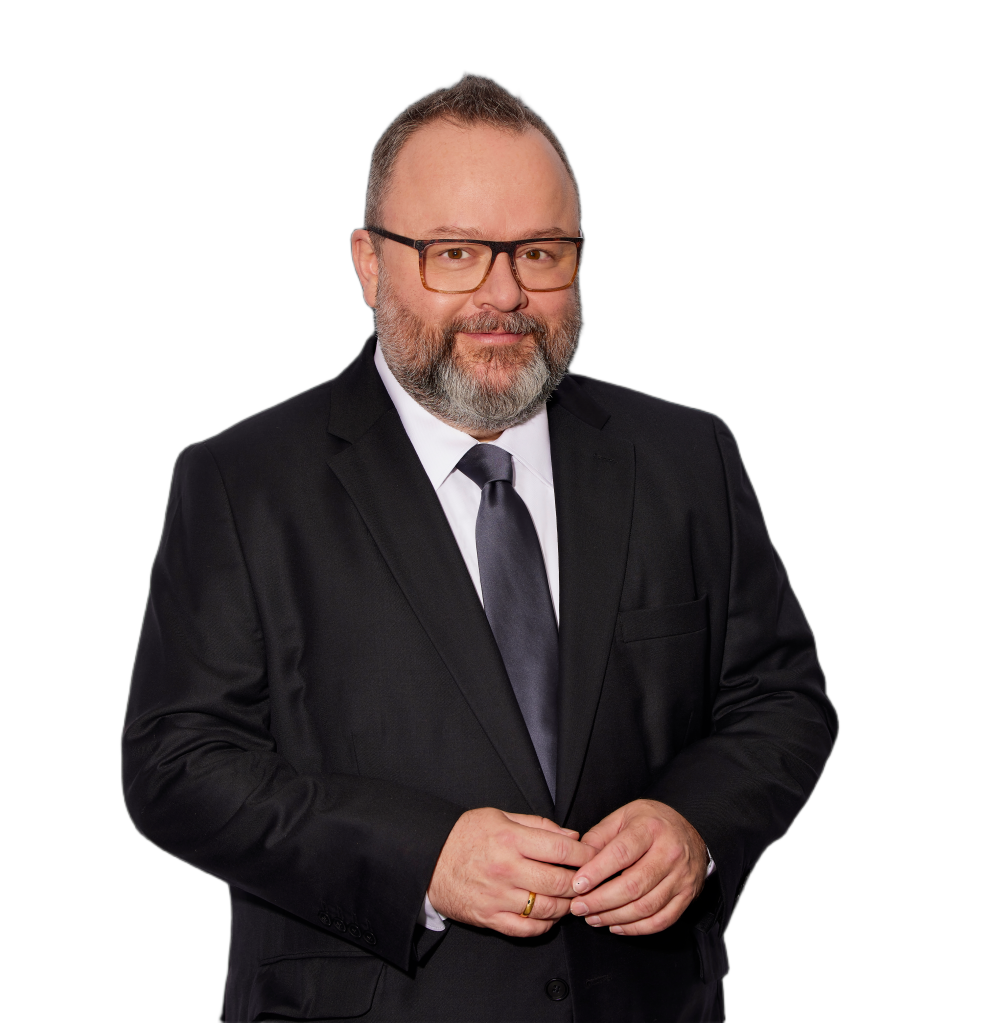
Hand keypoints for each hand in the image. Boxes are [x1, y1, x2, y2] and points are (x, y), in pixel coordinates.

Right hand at [428, 808, 596, 936]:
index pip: (560, 849)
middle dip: (581, 883)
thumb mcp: (500, 816)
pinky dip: (544, 926)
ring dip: (566, 906)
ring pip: (547, 909)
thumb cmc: (465, 835)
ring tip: (572, 898)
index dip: (584, 854)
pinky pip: (526, 929)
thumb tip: (571, 836)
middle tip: (589, 881)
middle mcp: (506, 869)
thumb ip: (538, 826)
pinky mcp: (489, 918)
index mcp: (510, 839)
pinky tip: (550, 916)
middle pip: (559, 882)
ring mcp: (498, 896)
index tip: (594, 855)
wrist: (428, 859)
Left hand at [569, 799, 707, 935]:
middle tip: (579, 907)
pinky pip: (661, 920)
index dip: (597, 872)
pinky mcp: (687, 896)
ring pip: (646, 907)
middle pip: (633, 885)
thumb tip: (578, 860)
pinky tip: (617, 926)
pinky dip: (637, 929)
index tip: (577, 885)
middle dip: (601, 901)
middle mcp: (669, 853)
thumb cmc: (651, 823)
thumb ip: (600, 836)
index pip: (621, 854)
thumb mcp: (624, 816)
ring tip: (593, 918)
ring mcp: (681, 877)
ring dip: (615, 917)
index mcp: (650, 828)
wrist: (691, 830)